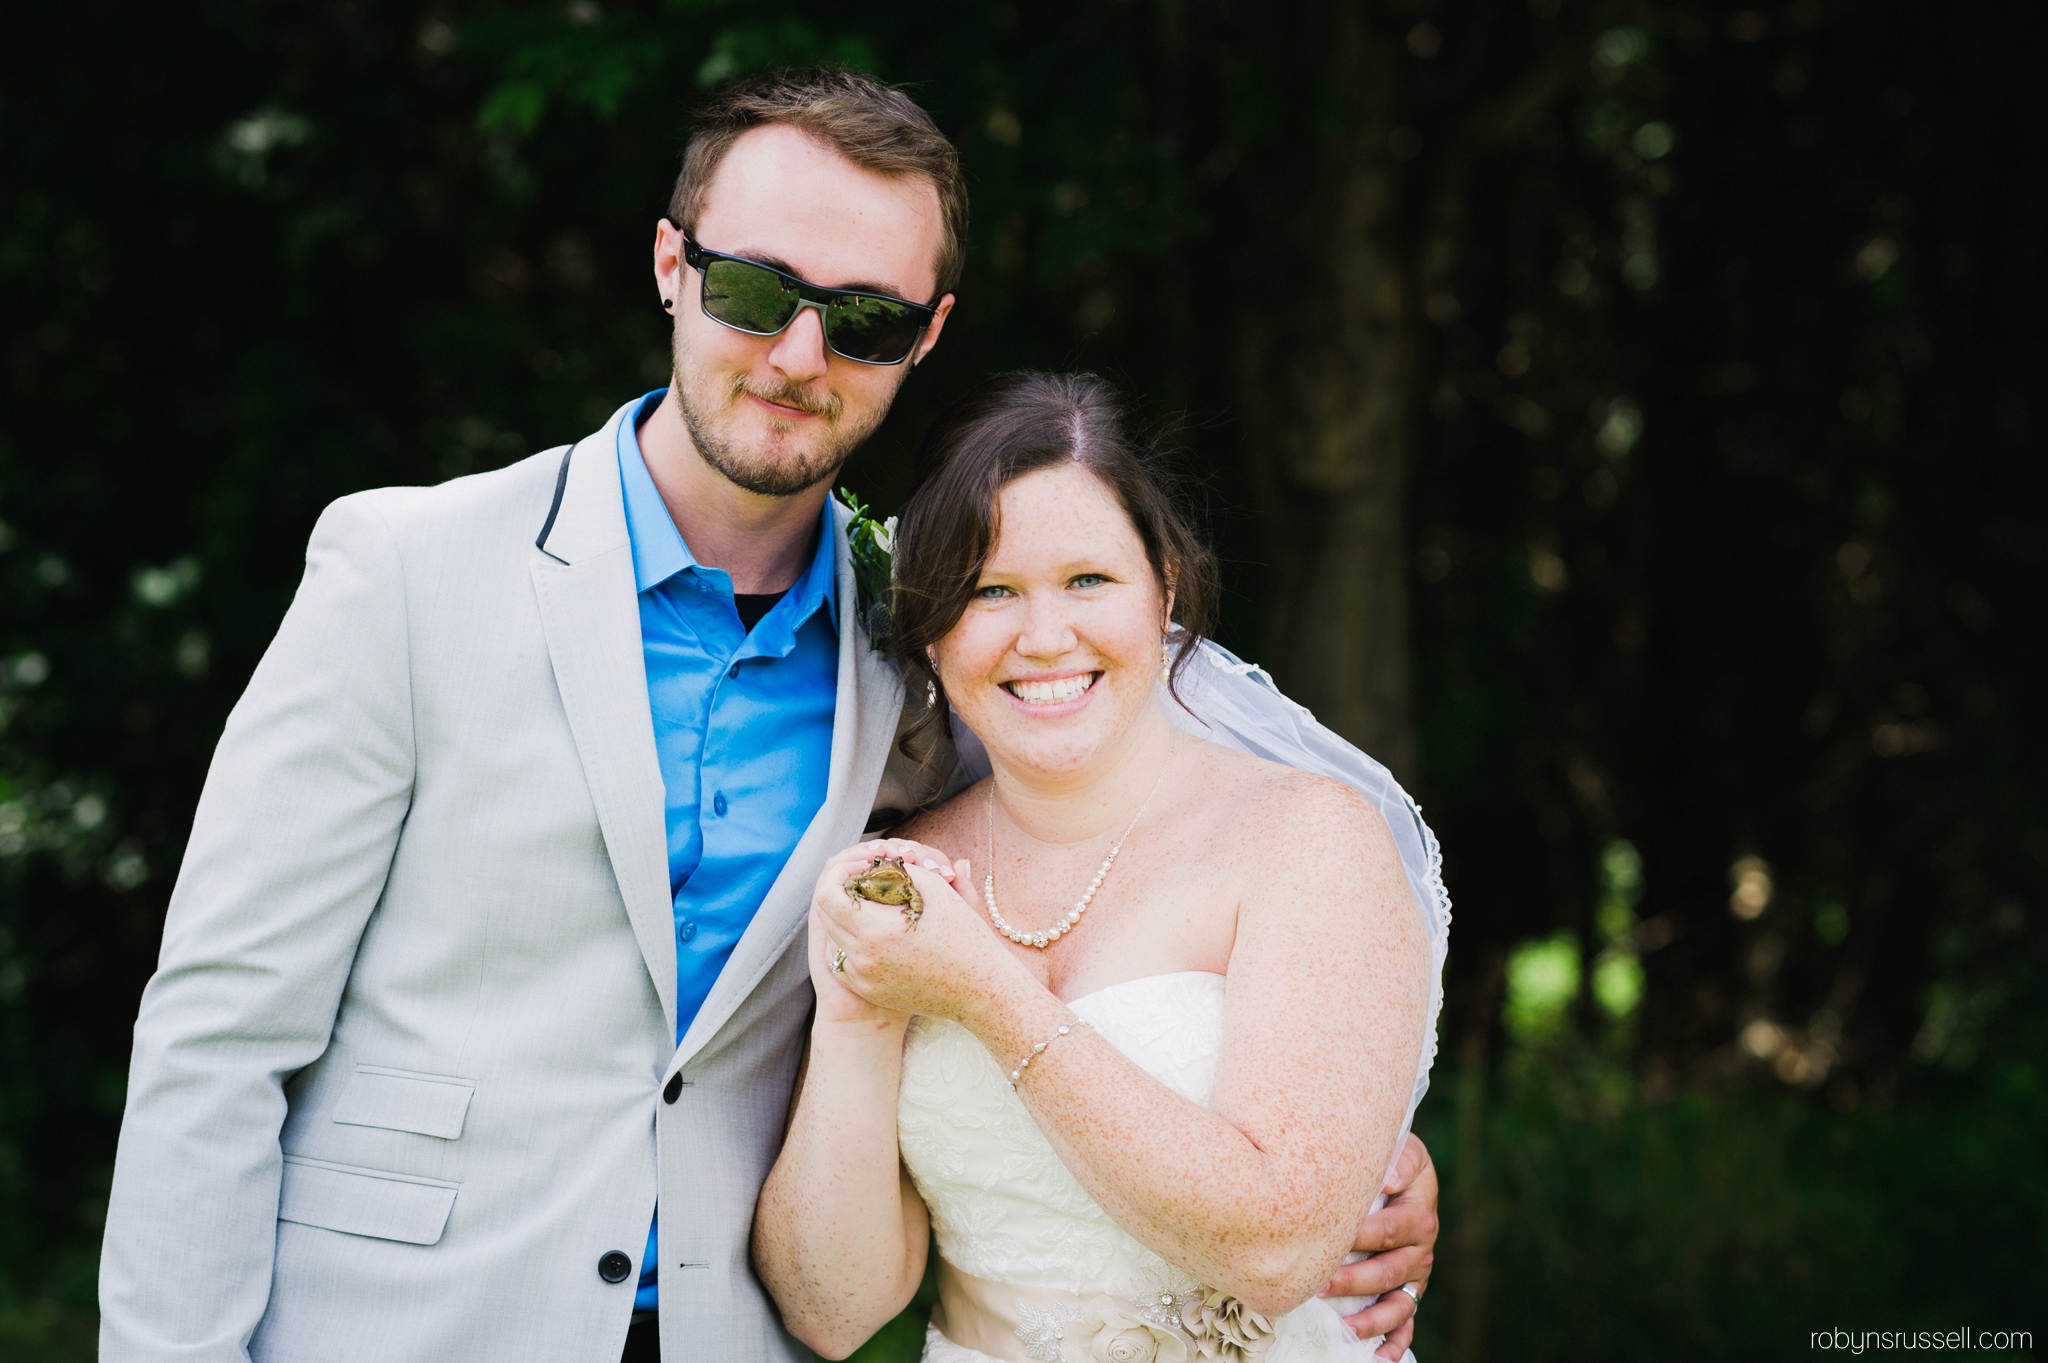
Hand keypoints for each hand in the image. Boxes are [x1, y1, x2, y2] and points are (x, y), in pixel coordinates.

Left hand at [809, 839, 965, 1026]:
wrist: (980, 989)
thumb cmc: (965, 936)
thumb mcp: (938, 890)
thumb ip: (901, 869)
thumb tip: (878, 859)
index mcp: (877, 928)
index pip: (828, 894)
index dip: (840, 874)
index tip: (861, 868)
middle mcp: (864, 956)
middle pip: (827, 916)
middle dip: (844, 893)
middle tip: (870, 884)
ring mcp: (864, 977)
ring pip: (833, 938)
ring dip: (847, 919)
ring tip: (876, 908)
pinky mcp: (870, 990)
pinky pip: (843, 962)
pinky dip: (852, 944)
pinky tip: (876, 935)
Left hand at [1319, 1132, 1436, 1356]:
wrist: (1401, 1171)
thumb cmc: (1391, 1158)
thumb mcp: (1404, 1149)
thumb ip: (1400, 1161)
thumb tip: (1388, 1179)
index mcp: (1418, 1216)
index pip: (1388, 1231)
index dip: (1358, 1239)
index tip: (1327, 1243)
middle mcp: (1421, 1250)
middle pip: (1389, 1272)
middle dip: (1353, 1282)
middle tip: (1317, 1286)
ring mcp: (1416, 1275)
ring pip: (1399, 1306)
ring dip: (1373, 1321)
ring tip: (1346, 1329)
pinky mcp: (1409, 1292)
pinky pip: (1407, 1324)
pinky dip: (1396, 1344)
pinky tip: (1379, 1359)